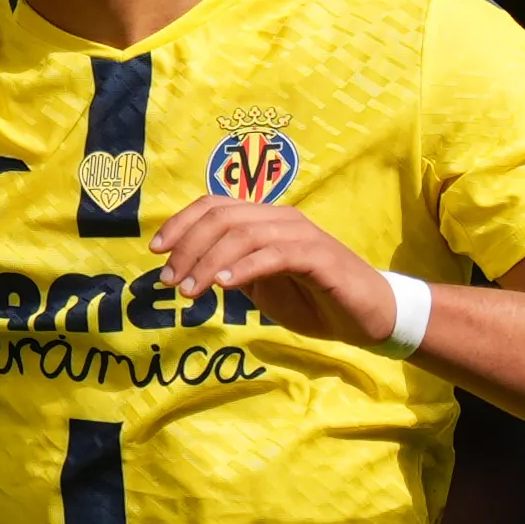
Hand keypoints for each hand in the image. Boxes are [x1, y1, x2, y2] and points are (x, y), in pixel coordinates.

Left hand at [156, 197, 395, 349]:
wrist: (368, 317)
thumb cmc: (315, 300)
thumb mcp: (263, 287)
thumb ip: (233, 271)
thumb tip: (190, 271)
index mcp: (265, 220)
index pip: (215, 206)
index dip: (181, 224)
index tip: (156, 252)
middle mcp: (282, 219)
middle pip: (223, 216)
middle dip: (188, 246)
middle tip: (170, 280)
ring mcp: (302, 235)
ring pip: (243, 233)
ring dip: (209, 261)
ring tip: (190, 291)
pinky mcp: (319, 257)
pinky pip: (275, 254)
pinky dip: (244, 267)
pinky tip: (223, 285)